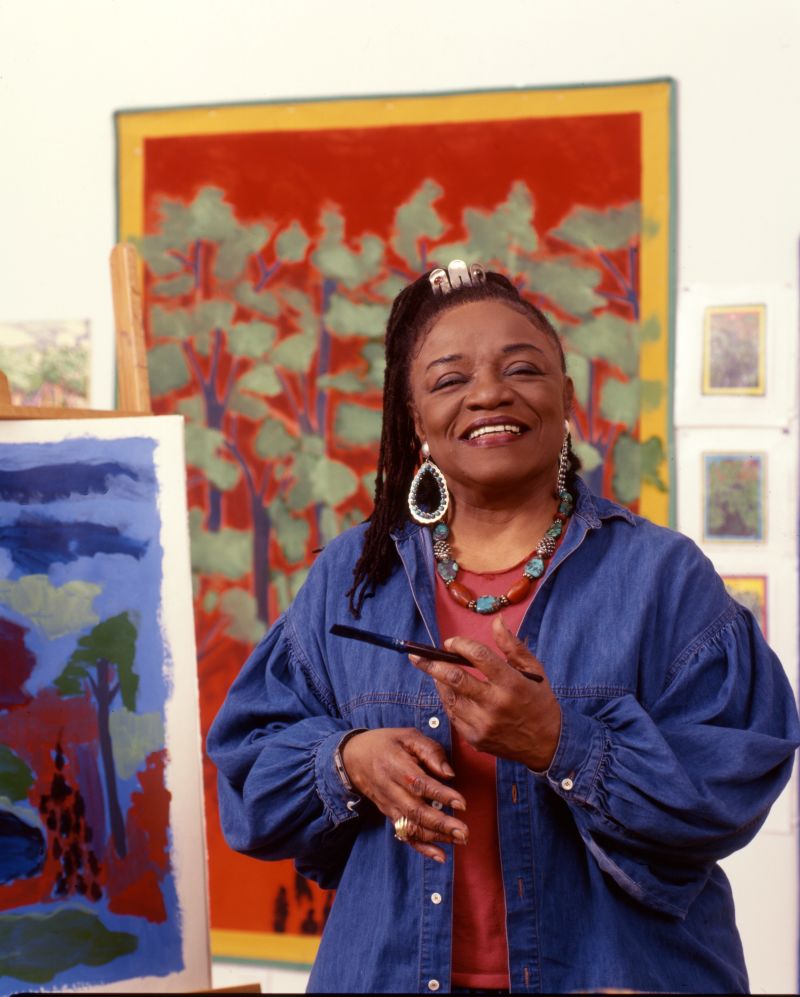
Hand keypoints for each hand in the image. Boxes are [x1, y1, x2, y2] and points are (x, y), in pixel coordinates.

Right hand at [341, 727, 467, 862]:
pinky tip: (440, 856)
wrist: (353, 758)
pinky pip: (404, 834)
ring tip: (460, 840)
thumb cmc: (386, 743)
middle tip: (464, 832)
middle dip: (441, 824)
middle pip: (416, 810)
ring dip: (436, 837)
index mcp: (396, 765)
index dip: (441, 795)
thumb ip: (430, 751)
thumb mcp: (407, 736)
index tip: (462, 803)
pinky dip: (421, 848)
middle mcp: (391, 789)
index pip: (419, 783)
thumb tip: (449, 773)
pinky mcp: (389, 815)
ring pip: (411, 826)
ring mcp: (389, 805)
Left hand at [409, 614, 560, 771]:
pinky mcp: (476, 739)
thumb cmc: (539, 702)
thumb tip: (496, 622)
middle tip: (417, 655)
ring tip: (434, 672)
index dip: (461, 645)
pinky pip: (452, 716)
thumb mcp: (533, 670)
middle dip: (431, 664)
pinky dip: (448, 701)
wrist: (547, 744)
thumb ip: (512, 645)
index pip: (479, 656)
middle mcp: (495, 704)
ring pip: (449, 698)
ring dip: (438, 682)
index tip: (451, 643)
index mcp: (511, 683)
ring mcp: (483, 724)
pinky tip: (448, 692)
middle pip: (454, 678)